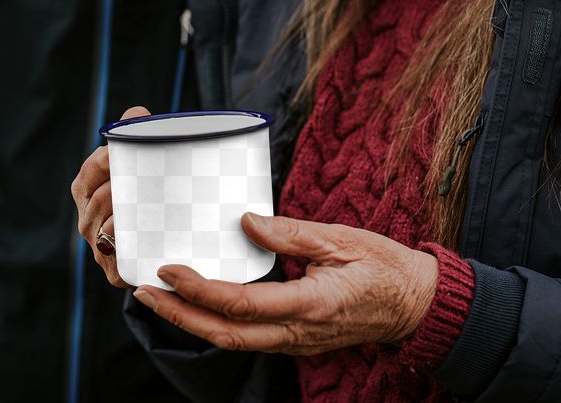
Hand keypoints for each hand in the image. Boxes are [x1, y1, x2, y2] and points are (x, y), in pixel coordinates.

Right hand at [71, 105, 150, 287]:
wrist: (161, 244)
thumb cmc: (146, 194)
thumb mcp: (139, 163)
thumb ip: (137, 133)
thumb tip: (137, 114)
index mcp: (86, 187)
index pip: (93, 169)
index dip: (109, 161)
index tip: (127, 154)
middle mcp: (87, 217)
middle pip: (102, 198)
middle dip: (123, 189)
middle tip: (149, 180)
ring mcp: (98, 245)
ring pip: (110, 227)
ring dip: (128, 217)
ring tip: (150, 207)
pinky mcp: (114, 270)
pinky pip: (118, 258)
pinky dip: (128, 249)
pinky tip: (142, 240)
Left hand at [131, 213, 437, 355]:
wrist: (417, 305)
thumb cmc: (386, 267)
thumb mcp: (341, 238)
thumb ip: (290, 232)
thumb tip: (244, 220)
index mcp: (309, 305)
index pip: (241, 304)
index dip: (199, 290)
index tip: (168, 269)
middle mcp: (297, 332)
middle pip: (225, 334)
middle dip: (179, 315)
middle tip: (143, 291)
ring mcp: (296, 340)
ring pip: (233, 340)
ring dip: (192, 321)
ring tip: (159, 297)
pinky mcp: (296, 338)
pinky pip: (248, 336)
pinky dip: (216, 321)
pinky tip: (197, 302)